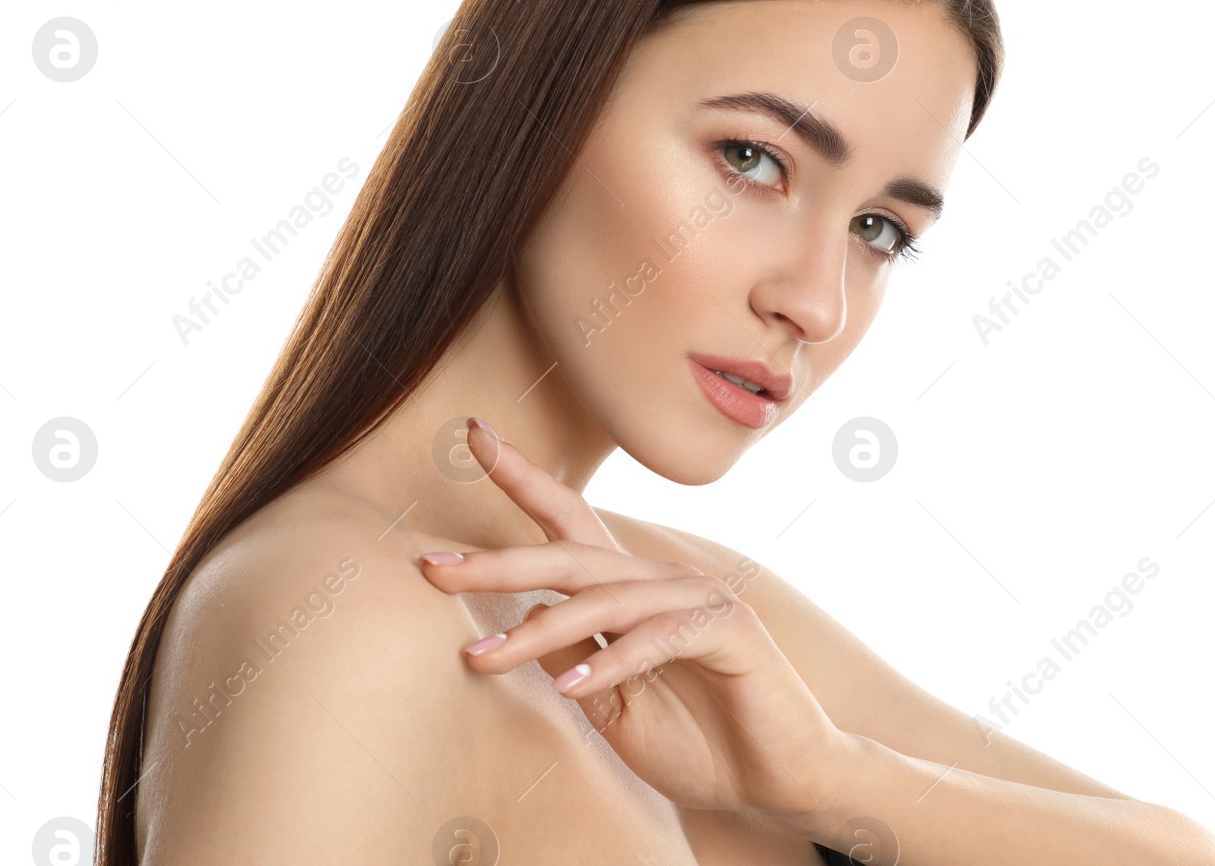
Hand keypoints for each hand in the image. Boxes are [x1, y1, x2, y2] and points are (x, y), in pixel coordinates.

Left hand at [417, 417, 847, 823]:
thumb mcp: (614, 707)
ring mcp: (696, 598)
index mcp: (628, 592)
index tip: (471, 435)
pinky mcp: (727, 629)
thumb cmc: (699, 741)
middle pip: (569, 555)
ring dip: (536, 634)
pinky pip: (655, 637)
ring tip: (481, 660)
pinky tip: (567, 687)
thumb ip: (574, 659)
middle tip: (432, 565)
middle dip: (497, 561)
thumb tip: (520, 622)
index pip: (567, 521)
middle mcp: (659, 580)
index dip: (522, 477)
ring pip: (603, 600)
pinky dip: (608, 662)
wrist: (782, 779)